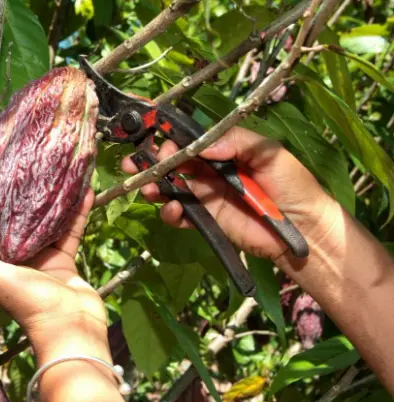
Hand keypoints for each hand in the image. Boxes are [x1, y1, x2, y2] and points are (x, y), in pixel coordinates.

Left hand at [0, 179, 110, 364]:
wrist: (71, 329)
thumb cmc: (30, 305)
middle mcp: (13, 257)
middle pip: (11, 218)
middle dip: (15, 193)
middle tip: (22, 165)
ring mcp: (39, 258)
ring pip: (42, 221)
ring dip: (48, 199)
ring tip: (53, 172)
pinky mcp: (63, 260)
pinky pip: (68, 230)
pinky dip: (76, 212)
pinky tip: (85, 190)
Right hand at [121, 126, 337, 261]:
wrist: (303, 227)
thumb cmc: (292, 184)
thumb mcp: (268, 153)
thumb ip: (236, 142)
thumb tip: (202, 145)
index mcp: (224, 150)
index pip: (190, 140)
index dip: (169, 136)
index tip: (152, 132)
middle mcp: (210, 171)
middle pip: (172, 162)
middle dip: (152, 161)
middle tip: (139, 162)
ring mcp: (206, 196)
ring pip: (170, 187)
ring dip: (154, 185)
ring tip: (149, 188)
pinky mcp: (205, 220)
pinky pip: (179, 214)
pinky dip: (169, 212)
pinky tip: (172, 209)